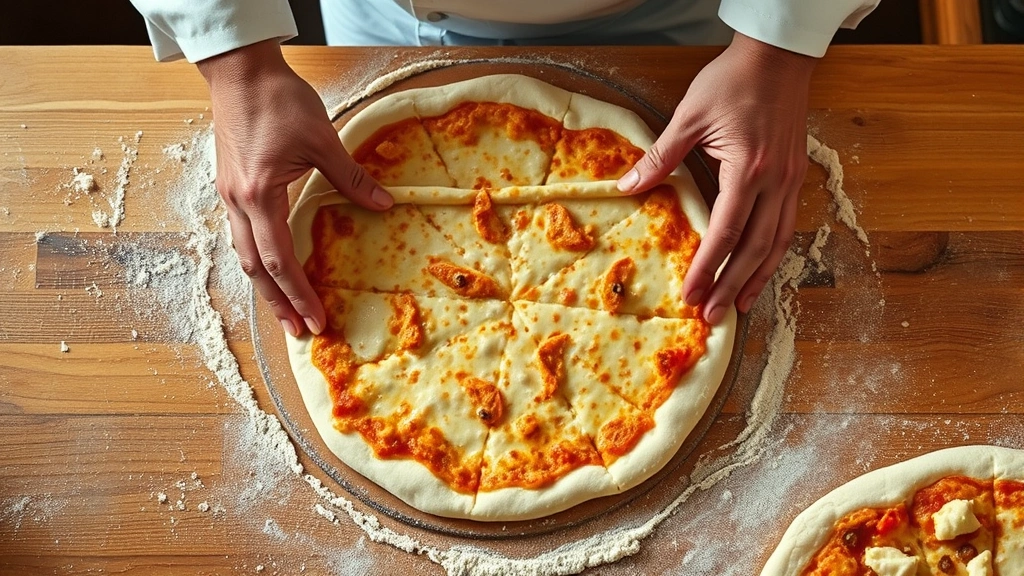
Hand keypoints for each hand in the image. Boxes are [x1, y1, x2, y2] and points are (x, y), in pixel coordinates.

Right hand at [197, 40, 392, 336]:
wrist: (238, 71)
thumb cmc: (278, 100)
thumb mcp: (322, 139)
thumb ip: (351, 178)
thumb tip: (383, 205)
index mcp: (260, 195)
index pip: (280, 259)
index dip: (299, 294)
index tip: (317, 321)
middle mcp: (237, 203)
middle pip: (255, 268)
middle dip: (278, 304)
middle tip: (300, 332)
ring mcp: (229, 196)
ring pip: (244, 254)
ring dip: (265, 286)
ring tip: (285, 311)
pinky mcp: (230, 186)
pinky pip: (241, 235)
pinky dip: (257, 259)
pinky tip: (271, 267)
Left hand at [617, 32, 815, 323]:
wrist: (778, 57)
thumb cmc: (734, 81)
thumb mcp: (689, 116)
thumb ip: (660, 157)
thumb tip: (627, 186)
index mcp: (747, 169)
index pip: (725, 232)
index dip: (708, 267)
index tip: (691, 294)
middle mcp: (775, 182)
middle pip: (755, 248)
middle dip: (732, 286)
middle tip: (712, 316)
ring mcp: (791, 181)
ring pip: (777, 242)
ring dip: (758, 278)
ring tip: (739, 306)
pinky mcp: (796, 177)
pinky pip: (787, 226)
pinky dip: (773, 254)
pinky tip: (760, 269)